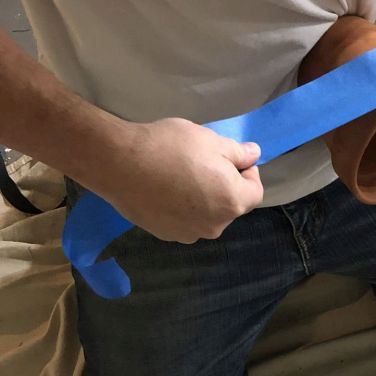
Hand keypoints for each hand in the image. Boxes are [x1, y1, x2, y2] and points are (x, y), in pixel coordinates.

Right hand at [95, 117, 263, 242]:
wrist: (119, 164)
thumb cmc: (170, 147)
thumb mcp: (211, 140)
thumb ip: (239, 153)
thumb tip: (254, 155)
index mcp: (232, 202)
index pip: (255, 191)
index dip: (248, 172)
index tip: (231, 158)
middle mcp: (215, 225)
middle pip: (230, 205)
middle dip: (224, 186)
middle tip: (202, 163)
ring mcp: (190, 234)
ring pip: (207, 215)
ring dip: (203, 199)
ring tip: (180, 176)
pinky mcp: (167, 235)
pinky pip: (184, 221)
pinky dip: (182, 208)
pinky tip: (164, 189)